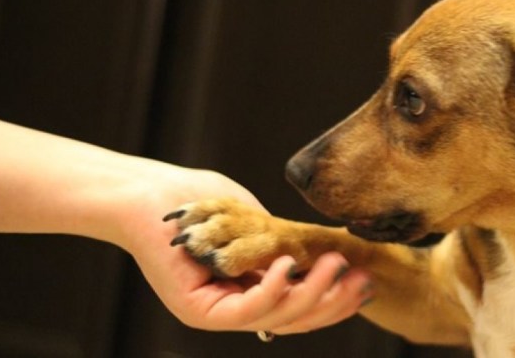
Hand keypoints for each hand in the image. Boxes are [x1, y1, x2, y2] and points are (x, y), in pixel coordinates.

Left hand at [117, 168, 372, 333]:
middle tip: (364, 281)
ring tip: (337, 266)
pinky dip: (273, 291)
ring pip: (277, 318)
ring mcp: (215, 315)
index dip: (335, 300)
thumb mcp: (254, 225)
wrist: (147, 193)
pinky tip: (290, 266)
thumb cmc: (196, 201)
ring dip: (313, 294)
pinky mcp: (197, 311)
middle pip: (295, 321)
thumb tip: (316, 256)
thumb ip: (282, 245)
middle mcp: (233, 311)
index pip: (299, 309)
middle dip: (334, 303)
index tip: (367, 280)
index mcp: (248, 294)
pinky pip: (246, 311)